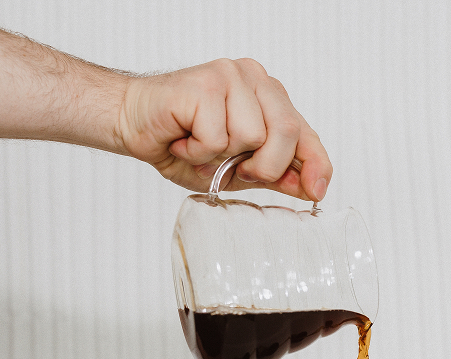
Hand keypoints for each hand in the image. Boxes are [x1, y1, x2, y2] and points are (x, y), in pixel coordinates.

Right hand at [115, 59, 331, 201]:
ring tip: (200, 147)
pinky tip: (184, 139)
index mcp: (267, 97)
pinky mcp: (206, 84)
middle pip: (287, 132)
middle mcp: (254, 79)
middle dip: (265, 166)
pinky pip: (218, 138)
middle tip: (236, 169)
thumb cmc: (182, 143)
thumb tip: (309, 187)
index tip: (316, 190)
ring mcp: (230, 77)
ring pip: (253, 136)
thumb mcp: (236, 168)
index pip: (305, 131)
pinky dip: (198, 152)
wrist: (133, 124)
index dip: (316, 163)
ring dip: (222, 158)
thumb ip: (273, 173)